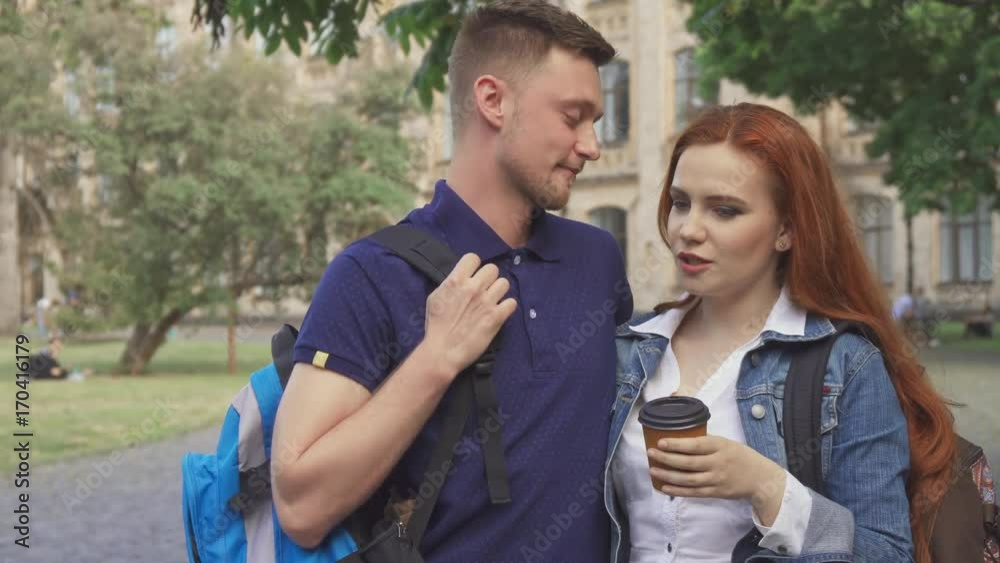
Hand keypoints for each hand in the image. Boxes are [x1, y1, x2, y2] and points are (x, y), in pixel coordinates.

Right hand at [419, 253, 516, 382]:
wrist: (443, 351)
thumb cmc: (436, 325)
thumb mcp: (435, 297)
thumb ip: (450, 284)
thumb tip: (461, 279)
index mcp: (456, 280)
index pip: (473, 257)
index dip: (474, 266)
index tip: (472, 276)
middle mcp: (474, 287)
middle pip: (492, 268)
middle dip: (488, 278)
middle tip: (484, 289)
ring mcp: (487, 301)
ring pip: (504, 283)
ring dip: (499, 291)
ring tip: (493, 300)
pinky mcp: (497, 317)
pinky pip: (512, 302)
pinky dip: (507, 307)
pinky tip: (499, 312)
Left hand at [648, 435, 786, 523]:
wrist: (760, 478)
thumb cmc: (740, 456)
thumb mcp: (726, 443)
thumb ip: (706, 443)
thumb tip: (679, 440)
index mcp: (720, 446)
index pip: (696, 445)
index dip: (677, 444)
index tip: (661, 442)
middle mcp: (718, 463)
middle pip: (688, 462)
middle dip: (667, 458)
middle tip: (650, 453)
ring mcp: (716, 479)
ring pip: (688, 479)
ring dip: (668, 476)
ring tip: (653, 470)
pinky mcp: (715, 492)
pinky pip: (693, 492)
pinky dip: (677, 491)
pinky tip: (664, 487)